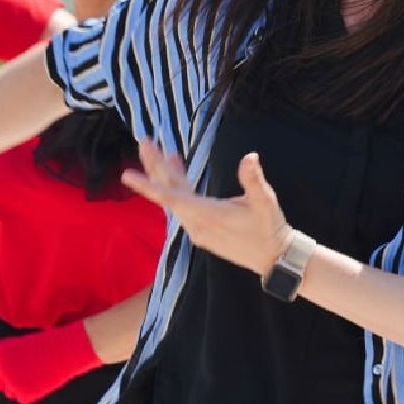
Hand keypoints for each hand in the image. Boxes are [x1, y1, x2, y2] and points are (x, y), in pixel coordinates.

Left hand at [0, 322, 100, 403]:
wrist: (66, 350)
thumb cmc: (46, 342)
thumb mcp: (19, 341)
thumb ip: (2, 349)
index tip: (2, 368)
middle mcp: (2, 369)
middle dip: (5, 379)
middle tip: (22, 373)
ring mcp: (13, 384)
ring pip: (8, 392)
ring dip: (17, 387)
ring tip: (33, 376)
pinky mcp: (25, 395)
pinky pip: (21, 399)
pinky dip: (29, 394)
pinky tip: (39, 383)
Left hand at [121, 140, 291, 276]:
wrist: (276, 260)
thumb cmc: (270, 229)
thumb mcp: (265, 202)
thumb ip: (253, 180)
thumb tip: (250, 157)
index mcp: (207, 215)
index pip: (170, 197)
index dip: (148, 185)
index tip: (127, 175)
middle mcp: (196, 224)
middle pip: (168, 193)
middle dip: (155, 167)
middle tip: (145, 143)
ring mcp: (198, 230)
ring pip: (175, 199)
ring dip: (168, 176)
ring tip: (162, 152)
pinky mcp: (203, 233)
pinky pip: (184, 207)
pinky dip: (179, 189)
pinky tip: (180, 174)